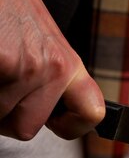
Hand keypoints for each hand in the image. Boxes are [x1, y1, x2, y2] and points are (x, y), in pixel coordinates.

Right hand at [0, 0, 103, 139]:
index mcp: (65, 59)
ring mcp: (27, 66)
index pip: (91, 112)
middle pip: (27, 126)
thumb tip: (37, 100)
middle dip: (3, 111)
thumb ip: (43, 67)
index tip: (57, 124)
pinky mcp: (3, 61)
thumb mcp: (33, 31)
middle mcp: (54, 66)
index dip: (72, 126)